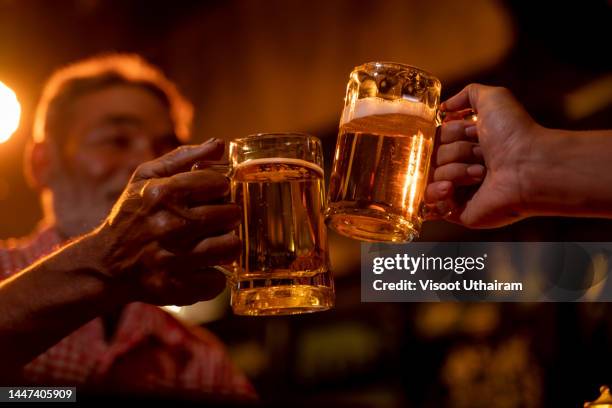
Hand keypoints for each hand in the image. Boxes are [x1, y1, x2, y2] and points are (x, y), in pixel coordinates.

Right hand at [93, 138, 240, 304]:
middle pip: (229, 215)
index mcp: (163, 194)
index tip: (214, 194)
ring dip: (227, 245)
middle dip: (228, 216)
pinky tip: (203, 268)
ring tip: (216, 242)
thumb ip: (183, 157)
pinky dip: (215, 276)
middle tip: (219, 219)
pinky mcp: (176, 287)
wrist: (105, 264)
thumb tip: (219, 144)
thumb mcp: (146, 178)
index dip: (221, 188)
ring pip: (230, 247)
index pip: (218, 184)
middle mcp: (168, 226)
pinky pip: (217, 281)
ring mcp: (173, 259)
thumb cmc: (131, 215)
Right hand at [425, 84, 542, 227]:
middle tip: (482, 154)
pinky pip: (431, 201)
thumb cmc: (515, 133)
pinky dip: (438, 191)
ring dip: (454, 170)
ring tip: (481, 172)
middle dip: (455, 151)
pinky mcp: (458, 212)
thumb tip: (445, 107)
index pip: (437, 137)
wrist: (529, 166)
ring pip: (431, 175)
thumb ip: (468, 93)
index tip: (472, 131)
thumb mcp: (493, 98)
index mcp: (468, 145)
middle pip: (433, 155)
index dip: (451, 132)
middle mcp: (462, 166)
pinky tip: (451, 187)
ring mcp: (459, 191)